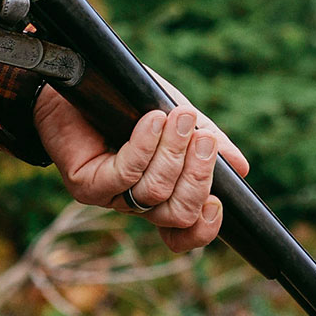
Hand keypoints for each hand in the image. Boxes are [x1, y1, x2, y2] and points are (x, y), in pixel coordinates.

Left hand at [34, 85, 247, 254]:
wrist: (74, 83)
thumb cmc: (126, 101)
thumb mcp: (176, 116)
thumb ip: (206, 140)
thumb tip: (241, 167)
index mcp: (161, 194)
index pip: (185, 232)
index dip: (205, 227)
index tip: (218, 201)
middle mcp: (136, 202)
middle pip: (178, 215)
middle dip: (198, 177)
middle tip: (203, 139)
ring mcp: (110, 196)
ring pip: (154, 193)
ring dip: (173, 153)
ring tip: (179, 118)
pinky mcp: (86, 185)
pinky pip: (124, 174)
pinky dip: (144, 147)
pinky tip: (152, 121)